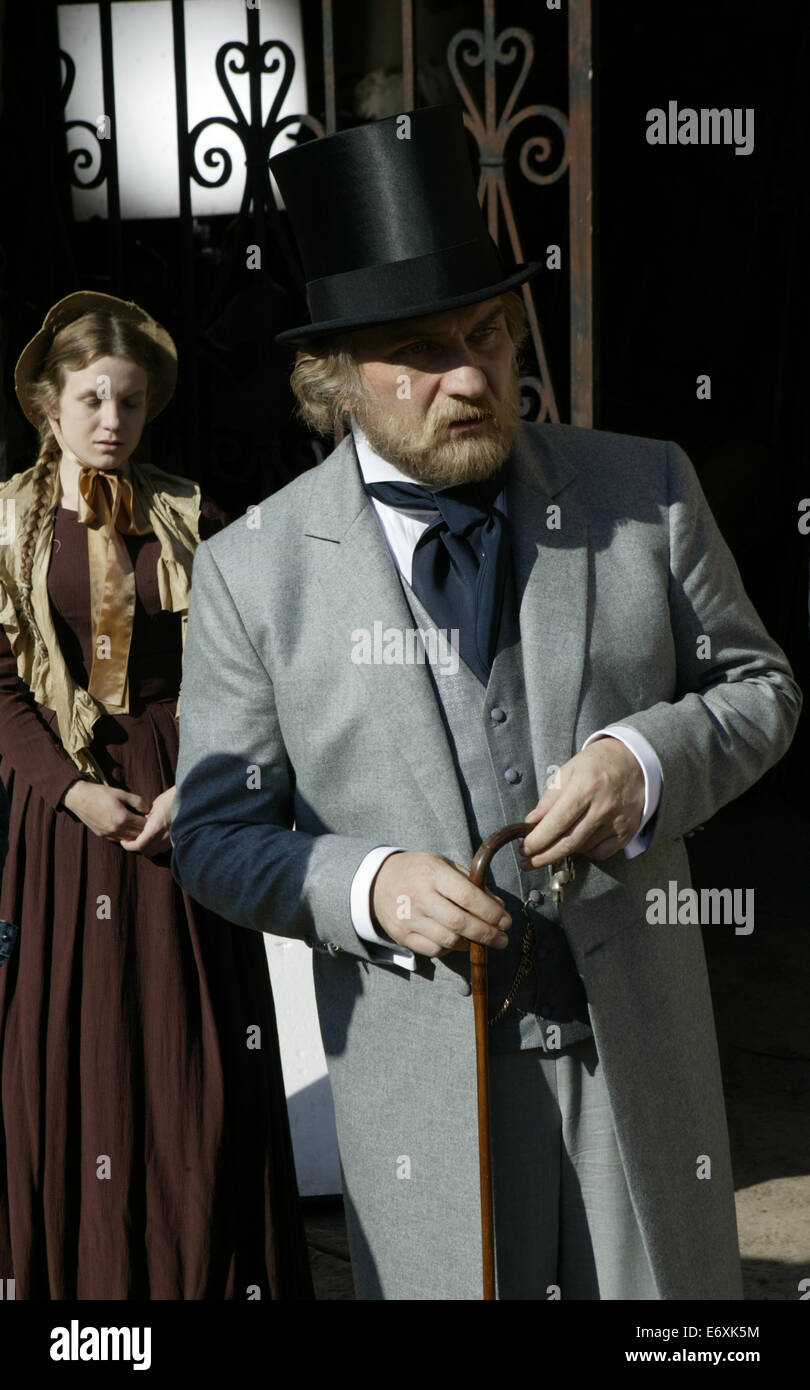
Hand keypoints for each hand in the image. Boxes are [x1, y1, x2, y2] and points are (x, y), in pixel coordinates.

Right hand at [63, 781, 148, 840]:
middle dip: (143, 828)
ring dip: (134, 834)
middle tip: (144, 821)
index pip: (143, 824)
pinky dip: (124, 836)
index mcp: (123, 818)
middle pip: (137, 834)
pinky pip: (118, 840)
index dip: (148, 820)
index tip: (148, 815)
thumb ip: (137, 801)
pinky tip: (125, 828)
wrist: (79, 799)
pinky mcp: (102, 835)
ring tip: (135, 825)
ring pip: (128, 839)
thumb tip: (147, 810)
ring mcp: (109, 834)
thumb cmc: (101, 793)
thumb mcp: (121, 793)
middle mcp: (116, 829)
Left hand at [120, 786, 175, 856]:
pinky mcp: (176, 839)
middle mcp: (164, 836)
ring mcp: (171, 839)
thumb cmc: (169, 799)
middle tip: (131, 840)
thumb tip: (137, 828)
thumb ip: (145, 820)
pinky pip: (162, 849)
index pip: (139, 845)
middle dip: (137, 848)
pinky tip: (153, 838)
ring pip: (154, 852)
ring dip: (147, 848)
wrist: (189, 798)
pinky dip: (156, 846)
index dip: (129, 846)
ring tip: (142, 839)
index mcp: (156, 827)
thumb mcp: (153, 807)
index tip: (124, 841)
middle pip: (146, 851)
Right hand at [370, 850, 510, 958]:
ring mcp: (409, 918)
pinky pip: (434, 950)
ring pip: (448, 940)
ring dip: (472, 944)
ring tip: (485, 941)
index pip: (467, 896)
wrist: (377, 881)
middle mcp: (419, 896)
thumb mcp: (443, 864)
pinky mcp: (402, 935)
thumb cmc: (418, 870)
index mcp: (433, 873)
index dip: (490, 912)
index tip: (506, 921)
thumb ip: (471, 883)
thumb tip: (498, 905)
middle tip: (503, 939)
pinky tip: (459, 941)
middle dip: (487, 934)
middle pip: (460, 923)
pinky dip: (451, 949)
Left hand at [519, 738, 644, 867]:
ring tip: (552, 844)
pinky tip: (579, 841)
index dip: (537, 840)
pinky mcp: (628, 831)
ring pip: (583, 849)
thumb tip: (531, 822)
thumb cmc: (598, 763)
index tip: (524, 849)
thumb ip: (549, 798)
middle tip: (528, 862)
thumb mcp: (569, 771)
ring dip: (563, 851)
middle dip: (543, 857)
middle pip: (568, 843)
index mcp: (584, 788)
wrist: (635, 761)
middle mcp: (602, 807)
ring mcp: (617, 821)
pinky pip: (601, 852)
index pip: (556, 823)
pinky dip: (586, 851)